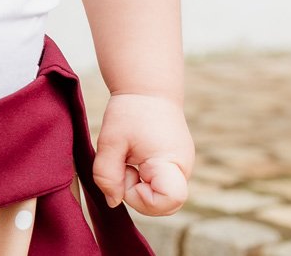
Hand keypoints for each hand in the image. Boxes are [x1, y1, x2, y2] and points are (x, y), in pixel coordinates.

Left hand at [92, 93, 193, 215]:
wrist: (146, 85)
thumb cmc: (129, 110)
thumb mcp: (110, 140)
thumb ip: (107, 174)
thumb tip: (112, 202)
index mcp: (172, 164)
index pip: (167, 202)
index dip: (140, 198)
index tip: (125, 172)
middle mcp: (183, 170)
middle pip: (163, 205)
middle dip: (137, 193)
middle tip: (124, 164)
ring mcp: (182, 167)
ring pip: (159, 195)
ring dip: (138, 183)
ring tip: (130, 156)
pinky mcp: (175, 163)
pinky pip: (159, 183)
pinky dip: (143, 176)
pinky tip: (136, 155)